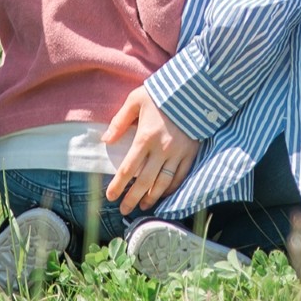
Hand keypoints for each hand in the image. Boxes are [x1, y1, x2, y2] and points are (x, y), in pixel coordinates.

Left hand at [103, 87, 199, 214]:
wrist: (194, 89)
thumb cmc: (161, 94)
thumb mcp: (136, 100)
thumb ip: (120, 121)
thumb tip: (106, 140)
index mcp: (145, 137)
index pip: (128, 168)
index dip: (118, 185)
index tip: (110, 196)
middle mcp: (162, 149)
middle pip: (144, 181)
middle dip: (132, 198)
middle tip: (124, 210)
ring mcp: (178, 153)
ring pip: (163, 183)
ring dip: (152, 197)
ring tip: (143, 206)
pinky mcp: (191, 153)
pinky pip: (181, 176)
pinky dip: (171, 188)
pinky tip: (163, 194)